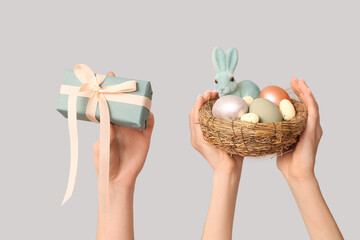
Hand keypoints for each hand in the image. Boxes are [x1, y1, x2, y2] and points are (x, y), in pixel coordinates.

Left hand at [93, 71, 154, 188]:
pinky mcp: (144, 138)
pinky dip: (149, 118)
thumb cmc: (105, 164)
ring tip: (139, 95)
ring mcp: (134, 131)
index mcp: (110, 126)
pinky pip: (149, 126)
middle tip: (125, 83)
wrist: (117, 179)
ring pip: (139, 113)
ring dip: (140, 103)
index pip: (110, 106)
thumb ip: (106, 136)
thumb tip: (111, 125)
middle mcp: (123, 126)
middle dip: (126, 94)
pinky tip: (148, 113)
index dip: (109, 92)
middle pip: (126, 106)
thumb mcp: (101, 149)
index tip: (107, 78)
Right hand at [189, 90, 243, 174]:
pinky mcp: (198, 140)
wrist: (230, 169)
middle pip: (195, 113)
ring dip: (199, 102)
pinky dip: (197, 108)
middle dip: (201, 100)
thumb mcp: (231, 136)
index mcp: (203, 135)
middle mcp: (197, 136)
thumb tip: (242, 113)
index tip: (213, 95)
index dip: (204, 103)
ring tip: (206, 93)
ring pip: (193, 115)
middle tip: (210, 91)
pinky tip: (201, 100)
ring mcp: (196, 138)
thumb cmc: (234, 155)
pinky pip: (195, 120)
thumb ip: (230, 126)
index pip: (200, 115)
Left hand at [277, 77, 322, 180]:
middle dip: (300, 89)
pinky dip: (309, 100)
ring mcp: (313, 127)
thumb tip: (262, 125)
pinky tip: (305, 91)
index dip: (295, 95)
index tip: (287, 86)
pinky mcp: (313, 130)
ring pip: (311, 104)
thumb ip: (276, 132)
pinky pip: (312, 111)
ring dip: (305, 91)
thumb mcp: (278, 142)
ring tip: (299, 80)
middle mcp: (310, 125)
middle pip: (306, 103)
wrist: (295, 173)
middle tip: (294, 78)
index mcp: (302, 127)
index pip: (300, 107)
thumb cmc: (286, 161)